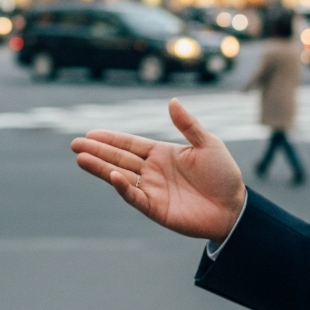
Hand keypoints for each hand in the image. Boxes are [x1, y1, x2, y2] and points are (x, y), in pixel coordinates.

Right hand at [71, 98, 245, 242]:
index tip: (90, 133)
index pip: (129, 144)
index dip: (110, 138)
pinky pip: (135, 197)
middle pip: (119, 158)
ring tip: (81, 158)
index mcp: (161, 154)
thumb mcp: (208, 144)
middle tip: (75, 144)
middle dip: (97, 151)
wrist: (235, 208)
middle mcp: (152, 171)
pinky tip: (112, 176)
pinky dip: (123, 187)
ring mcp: (152, 190)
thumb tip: (172, 101)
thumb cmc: (224, 175)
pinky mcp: (156, 209)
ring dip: (101, 168)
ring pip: (120, 176)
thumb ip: (188, 125)